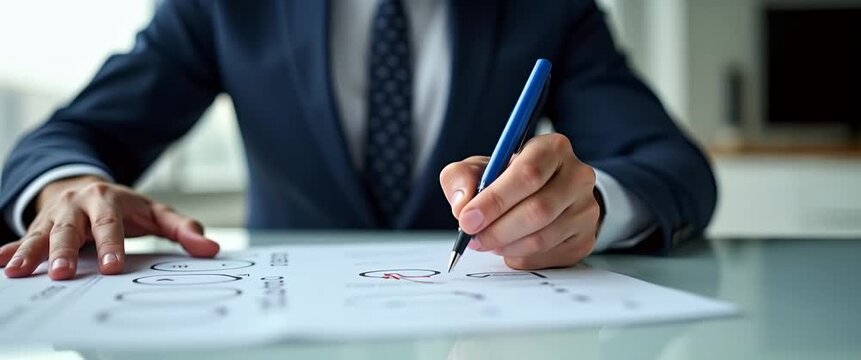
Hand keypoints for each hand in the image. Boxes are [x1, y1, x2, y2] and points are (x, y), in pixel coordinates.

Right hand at [1, 176, 219, 279]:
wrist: (86, 185)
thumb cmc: (126, 207)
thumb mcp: (156, 213)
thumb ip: (183, 230)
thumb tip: (211, 249)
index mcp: (109, 200)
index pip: (110, 224)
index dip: (110, 245)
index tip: (111, 267)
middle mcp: (78, 205)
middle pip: (71, 228)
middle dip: (65, 251)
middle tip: (63, 274)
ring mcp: (56, 215)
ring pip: (42, 233)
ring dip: (30, 252)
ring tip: (20, 271)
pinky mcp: (39, 225)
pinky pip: (21, 237)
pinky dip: (9, 250)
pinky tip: (1, 264)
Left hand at [439, 133, 600, 269]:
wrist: (542, 194)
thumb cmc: (507, 178)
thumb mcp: (480, 168)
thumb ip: (461, 177)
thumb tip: (462, 205)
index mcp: (553, 148)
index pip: (528, 174)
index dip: (495, 200)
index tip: (467, 218)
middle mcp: (578, 176)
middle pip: (538, 210)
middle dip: (497, 229)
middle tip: (473, 238)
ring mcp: (586, 209)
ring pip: (542, 238)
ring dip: (506, 246)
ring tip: (487, 241)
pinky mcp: (585, 239)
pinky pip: (547, 257)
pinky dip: (520, 257)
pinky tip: (509, 247)